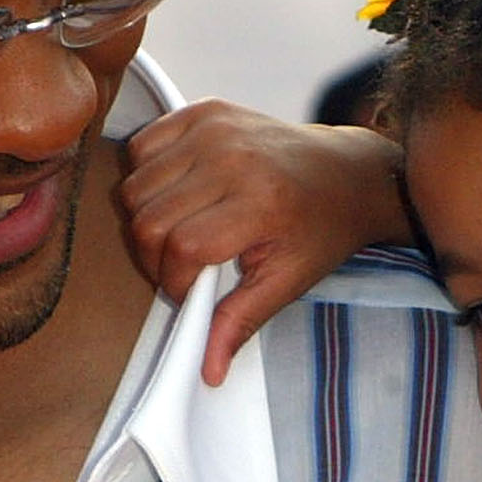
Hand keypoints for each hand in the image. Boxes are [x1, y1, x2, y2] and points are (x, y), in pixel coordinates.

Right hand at [119, 100, 406, 384]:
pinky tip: (179, 194)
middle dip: (155, 256)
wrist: (346, 173)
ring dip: (146, 217)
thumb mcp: (287, 282)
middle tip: (184, 267)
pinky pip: (142, 146)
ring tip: (182, 232)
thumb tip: (207, 372)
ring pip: (135, 185)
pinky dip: (147, 175)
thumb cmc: (319, 230)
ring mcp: (214, 128)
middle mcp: (232, 158)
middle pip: (147, 218)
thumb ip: (240, 321)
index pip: (180, 247)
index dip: (175, 282)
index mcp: (258, 202)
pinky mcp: (202, 110)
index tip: (194, 293)